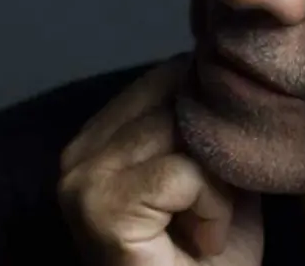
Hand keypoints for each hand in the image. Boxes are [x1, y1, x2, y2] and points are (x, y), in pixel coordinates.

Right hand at [57, 56, 263, 264]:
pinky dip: (214, 208)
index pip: (172, 75)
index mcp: (99, 134)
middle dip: (219, 151)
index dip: (216, 117)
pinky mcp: (98, 206)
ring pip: (186, 130)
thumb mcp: (220, 168)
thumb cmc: (212, 256)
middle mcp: (77, 149)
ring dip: (220, 184)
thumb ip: (211, 117)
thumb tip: (227, 59)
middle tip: (216, 211)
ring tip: (207, 226)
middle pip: (180, 98)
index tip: (217, 181)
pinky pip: (186, 173)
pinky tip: (204, 241)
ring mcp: (80, 177)